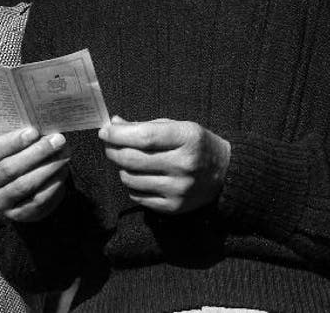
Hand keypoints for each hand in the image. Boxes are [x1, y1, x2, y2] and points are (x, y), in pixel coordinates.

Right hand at [0, 127, 70, 221]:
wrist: (23, 179)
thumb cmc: (18, 152)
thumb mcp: (13, 140)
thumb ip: (21, 132)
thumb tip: (43, 121)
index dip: (12, 142)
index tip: (34, 131)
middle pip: (10, 168)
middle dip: (37, 153)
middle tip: (58, 140)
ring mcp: (0, 201)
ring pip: (24, 185)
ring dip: (48, 168)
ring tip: (65, 154)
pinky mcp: (18, 214)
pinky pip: (37, 201)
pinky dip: (53, 185)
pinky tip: (63, 172)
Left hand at [99, 116, 230, 213]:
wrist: (225, 173)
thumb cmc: (195, 144)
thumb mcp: (178, 126)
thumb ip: (145, 125)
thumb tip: (113, 123)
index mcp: (188, 138)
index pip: (144, 137)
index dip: (118, 134)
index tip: (105, 131)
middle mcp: (184, 165)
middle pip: (133, 159)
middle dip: (113, 150)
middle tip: (108, 144)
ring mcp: (179, 189)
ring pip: (131, 179)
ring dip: (122, 168)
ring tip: (127, 160)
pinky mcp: (174, 207)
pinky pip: (138, 196)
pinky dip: (132, 185)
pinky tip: (139, 176)